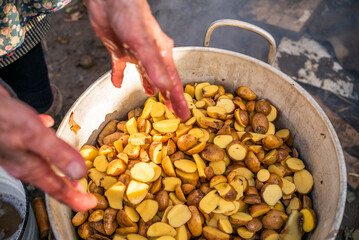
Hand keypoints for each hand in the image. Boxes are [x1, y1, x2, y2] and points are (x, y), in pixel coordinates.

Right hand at [0, 88, 96, 211]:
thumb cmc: (2, 120)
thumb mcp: (35, 137)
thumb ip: (58, 154)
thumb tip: (79, 172)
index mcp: (30, 167)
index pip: (57, 189)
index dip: (75, 199)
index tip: (90, 203)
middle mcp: (24, 163)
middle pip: (52, 181)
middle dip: (69, 189)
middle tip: (84, 193)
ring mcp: (19, 152)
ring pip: (44, 165)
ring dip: (61, 169)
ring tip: (73, 171)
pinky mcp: (16, 138)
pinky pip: (36, 145)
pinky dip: (47, 144)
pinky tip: (49, 128)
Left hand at [85, 0, 188, 119]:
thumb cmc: (129, 14)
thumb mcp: (143, 43)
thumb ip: (154, 66)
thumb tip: (165, 88)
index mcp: (162, 53)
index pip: (173, 82)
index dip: (178, 99)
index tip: (184, 115)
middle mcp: (151, 55)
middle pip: (162, 80)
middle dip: (168, 96)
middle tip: (172, 111)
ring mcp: (135, 53)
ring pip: (145, 74)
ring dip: (149, 86)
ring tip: (153, 98)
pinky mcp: (120, 50)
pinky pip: (121, 67)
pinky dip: (120, 76)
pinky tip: (118, 83)